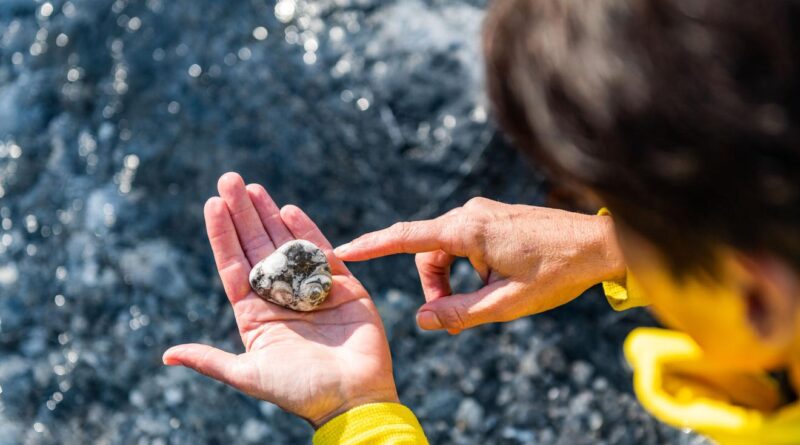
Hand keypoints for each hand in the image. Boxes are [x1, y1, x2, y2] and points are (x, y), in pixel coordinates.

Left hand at [163, 173, 397, 427]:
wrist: (353, 398)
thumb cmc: (300, 392)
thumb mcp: (248, 374)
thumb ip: (210, 360)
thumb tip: (167, 355)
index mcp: (256, 314)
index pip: (234, 264)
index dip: (223, 234)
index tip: (212, 204)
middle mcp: (281, 296)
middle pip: (257, 246)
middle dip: (243, 213)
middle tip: (230, 179)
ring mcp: (311, 288)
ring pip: (286, 242)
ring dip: (269, 214)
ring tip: (254, 186)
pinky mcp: (342, 285)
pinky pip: (322, 251)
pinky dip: (306, 230)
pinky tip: (288, 209)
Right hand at [335, 197, 625, 333]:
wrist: (599, 244)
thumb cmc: (557, 273)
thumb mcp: (506, 303)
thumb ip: (461, 313)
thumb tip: (423, 319)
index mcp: (468, 230)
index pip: (406, 238)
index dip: (372, 245)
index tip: (342, 251)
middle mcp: (470, 213)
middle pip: (428, 253)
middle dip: (434, 286)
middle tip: (457, 315)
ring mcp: (483, 212)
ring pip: (446, 250)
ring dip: (454, 279)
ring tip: (487, 297)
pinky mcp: (494, 216)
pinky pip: (465, 243)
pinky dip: (468, 267)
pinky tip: (498, 280)